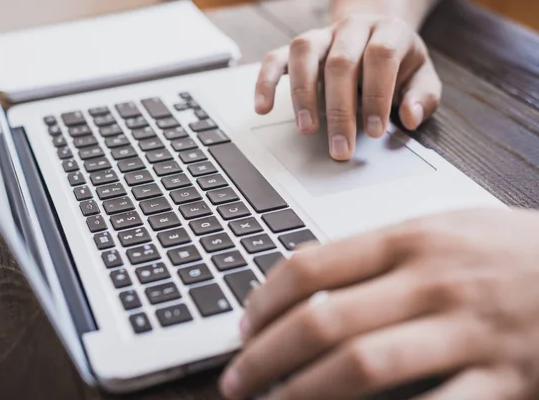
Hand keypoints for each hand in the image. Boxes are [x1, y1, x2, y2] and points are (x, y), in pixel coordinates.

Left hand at [219, 209, 538, 398]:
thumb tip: (305, 282)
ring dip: (303, 394)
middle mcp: (433, 281)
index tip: (243, 327)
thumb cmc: (507, 250)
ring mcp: (470, 331)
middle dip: (266, 355)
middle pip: (324, 319)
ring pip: (363, 365)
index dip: (263, 301)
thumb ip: (377, 255)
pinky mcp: (506, 378)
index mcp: (411, 240)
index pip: (312, 266)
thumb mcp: (442, 231)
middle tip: (236, 379)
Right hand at [255, 14, 441, 160]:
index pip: (380, 56)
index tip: (374, 132)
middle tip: (340, 148)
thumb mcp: (420, 76)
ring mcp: (321, 35)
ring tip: (307, 129)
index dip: (376, 95)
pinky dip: (265, 82)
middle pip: (340, 62)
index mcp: (387, 32)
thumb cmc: (397, 63)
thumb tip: (410, 117)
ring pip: (304, 53)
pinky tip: (262, 107)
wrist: (374, 33)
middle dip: (340, 110)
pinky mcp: (296, 48)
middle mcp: (352, 28)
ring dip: (302, 94)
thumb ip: (422, 97)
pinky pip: (274, 58)